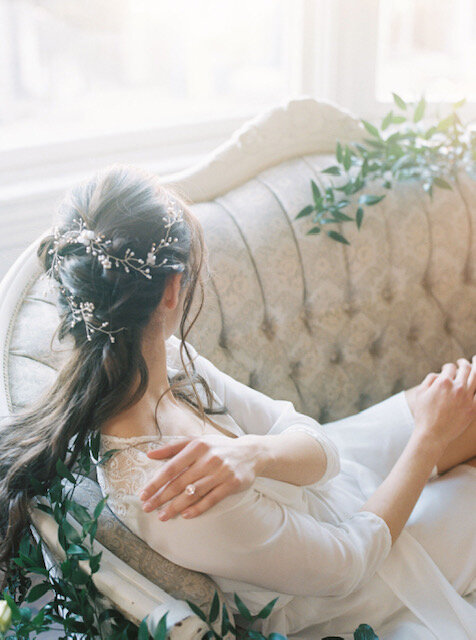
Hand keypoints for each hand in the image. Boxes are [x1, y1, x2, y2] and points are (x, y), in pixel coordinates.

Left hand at [138, 434, 259, 519]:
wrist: (250, 452)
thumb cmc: (218, 447)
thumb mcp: (196, 441)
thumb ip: (172, 447)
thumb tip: (149, 455)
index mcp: (197, 446)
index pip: (171, 467)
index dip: (156, 482)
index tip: (144, 494)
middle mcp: (209, 459)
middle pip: (180, 482)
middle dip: (161, 497)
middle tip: (148, 508)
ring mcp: (221, 472)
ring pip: (194, 493)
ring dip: (176, 506)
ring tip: (163, 516)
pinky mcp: (231, 484)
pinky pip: (211, 499)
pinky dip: (197, 509)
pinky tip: (185, 515)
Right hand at [412, 356, 475, 447]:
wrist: (433, 435)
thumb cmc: (423, 414)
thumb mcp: (420, 393)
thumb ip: (429, 379)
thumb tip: (438, 374)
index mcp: (444, 382)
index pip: (450, 367)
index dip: (448, 366)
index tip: (446, 369)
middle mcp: (458, 388)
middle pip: (467, 368)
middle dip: (464, 363)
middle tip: (462, 362)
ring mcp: (468, 398)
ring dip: (475, 369)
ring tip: (474, 366)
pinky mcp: (473, 409)